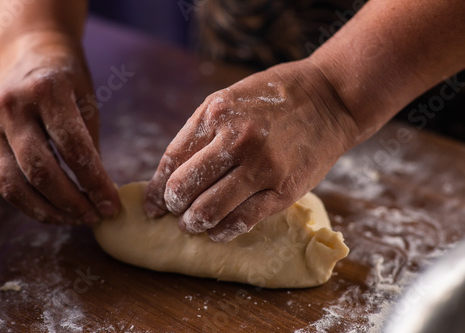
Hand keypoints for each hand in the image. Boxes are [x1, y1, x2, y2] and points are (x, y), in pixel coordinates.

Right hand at [0, 31, 119, 224]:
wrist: (28, 49)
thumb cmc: (67, 78)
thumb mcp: (87, 102)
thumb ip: (89, 145)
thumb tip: (99, 193)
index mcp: (46, 92)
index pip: (73, 148)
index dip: (95, 182)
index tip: (112, 204)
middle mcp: (13, 108)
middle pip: (40, 171)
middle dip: (72, 202)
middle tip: (96, 216)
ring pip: (14, 183)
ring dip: (48, 210)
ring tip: (77, 219)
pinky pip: (4, 181)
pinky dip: (29, 203)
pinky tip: (54, 210)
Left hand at [144, 60, 357, 241]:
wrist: (329, 99)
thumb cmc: (273, 98)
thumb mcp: (229, 100)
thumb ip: (201, 133)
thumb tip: (172, 175)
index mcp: (217, 113)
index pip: (172, 160)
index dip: (157, 189)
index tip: (152, 204)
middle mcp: (237, 140)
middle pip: (185, 188)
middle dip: (173, 207)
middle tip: (176, 212)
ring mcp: (262, 167)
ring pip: (209, 210)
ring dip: (193, 223)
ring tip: (192, 224)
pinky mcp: (284, 190)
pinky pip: (242, 220)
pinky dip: (222, 231)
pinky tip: (217, 231)